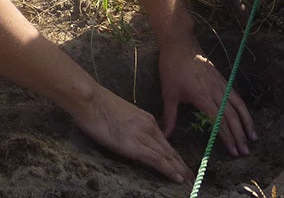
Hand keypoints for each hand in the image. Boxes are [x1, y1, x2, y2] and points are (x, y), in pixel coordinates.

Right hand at [70, 85, 191, 182]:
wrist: (90, 100)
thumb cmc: (98, 107)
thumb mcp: (121, 116)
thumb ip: (131, 127)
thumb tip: (133, 139)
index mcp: (146, 119)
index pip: (165, 142)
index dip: (175, 157)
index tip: (183, 167)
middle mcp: (149, 127)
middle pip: (170, 150)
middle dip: (182, 166)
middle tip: (193, 179)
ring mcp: (143, 135)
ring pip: (167, 156)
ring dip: (180, 171)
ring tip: (191, 183)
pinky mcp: (134, 145)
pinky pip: (156, 159)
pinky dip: (169, 170)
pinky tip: (177, 178)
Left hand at [158, 44, 256, 156]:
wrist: (180, 43)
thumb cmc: (172, 67)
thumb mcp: (169, 93)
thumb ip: (170, 116)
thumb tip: (165, 135)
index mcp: (202, 96)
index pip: (219, 121)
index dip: (227, 137)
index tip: (233, 151)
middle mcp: (215, 91)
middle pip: (232, 116)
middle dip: (240, 135)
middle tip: (245, 152)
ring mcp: (220, 84)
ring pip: (238, 105)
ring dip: (247, 122)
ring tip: (253, 137)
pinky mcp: (221, 78)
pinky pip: (235, 96)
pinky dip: (243, 108)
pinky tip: (245, 117)